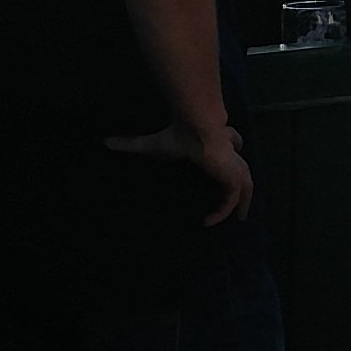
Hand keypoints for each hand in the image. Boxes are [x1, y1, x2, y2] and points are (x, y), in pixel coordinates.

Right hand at [111, 119, 256, 225]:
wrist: (197, 128)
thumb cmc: (178, 134)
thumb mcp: (152, 144)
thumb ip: (130, 144)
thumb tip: (105, 141)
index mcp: (218, 142)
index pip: (232, 144)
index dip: (231, 149)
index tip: (227, 160)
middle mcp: (230, 153)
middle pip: (243, 168)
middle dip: (243, 182)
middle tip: (240, 200)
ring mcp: (234, 167)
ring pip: (246, 185)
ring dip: (244, 202)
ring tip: (240, 218)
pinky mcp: (233, 178)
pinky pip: (232, 201)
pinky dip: (222, 213)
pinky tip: (208, 222)